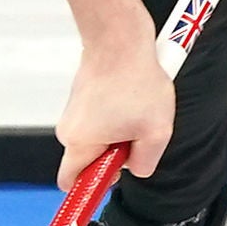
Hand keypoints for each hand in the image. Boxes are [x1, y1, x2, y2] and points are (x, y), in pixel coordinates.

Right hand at [55, 39, 172, 191]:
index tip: (110, 183)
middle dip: (118, 152)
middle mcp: (70, 128)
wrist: (121, 37)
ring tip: (141, 108)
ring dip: (123, 129)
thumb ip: (145, 161)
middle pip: (92, 158)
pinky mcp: (85, 94)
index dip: (90, 188)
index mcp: (79, 143)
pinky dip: (120, 111)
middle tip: (139, 134)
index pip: (70, 182)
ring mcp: (76, 109)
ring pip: (101, 135)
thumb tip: (135, 168)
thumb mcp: (156, 131)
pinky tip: (136, 93)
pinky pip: (103, 115)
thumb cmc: (135, 80)